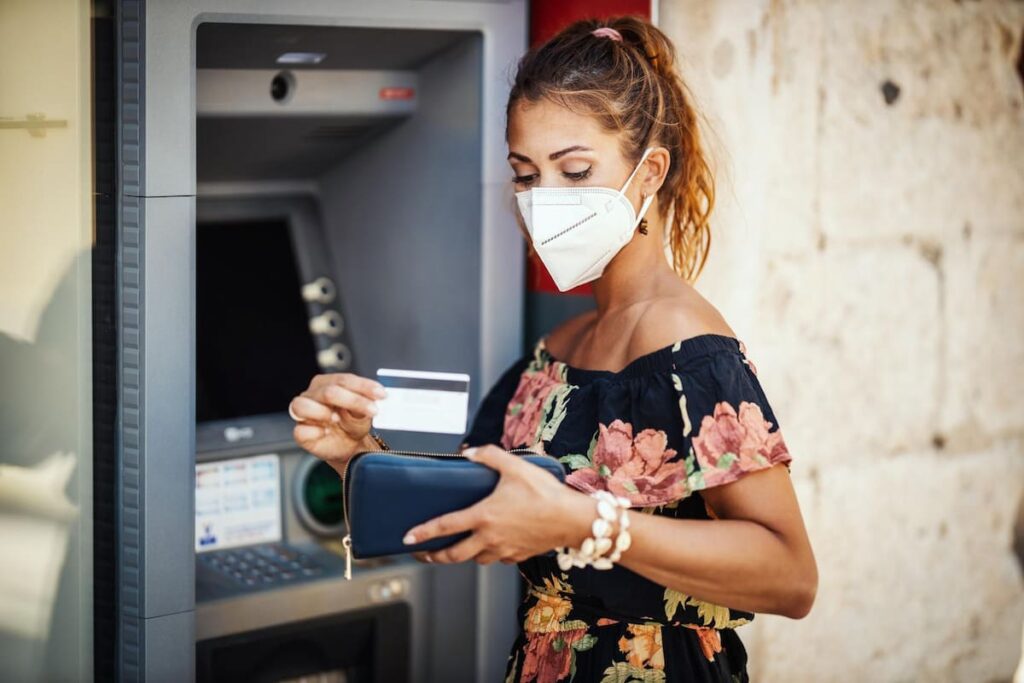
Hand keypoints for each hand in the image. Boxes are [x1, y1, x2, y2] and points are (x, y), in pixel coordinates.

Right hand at [288, 372, 386, 472]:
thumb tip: (377, 398)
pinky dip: (314, 431)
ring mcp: (303, 413)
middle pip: (328, 391)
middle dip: (353, 400)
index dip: (364, 386)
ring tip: (338, 419)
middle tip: (372, 410)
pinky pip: (301, 430)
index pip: (344, 380)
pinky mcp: (301, 432)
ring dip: (323, 412)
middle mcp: (314, 394)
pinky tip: (326, 432)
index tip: (381, 394)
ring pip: (302, 406)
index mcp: (329, 383)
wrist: (349, 446)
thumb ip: (368, 402)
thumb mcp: (365, 411)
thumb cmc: (353, 423)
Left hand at [402, 445, 572, 564]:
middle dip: (434, 557)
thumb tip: (469, 453)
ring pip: (475, 559)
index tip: (407, 539)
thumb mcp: (515, 466)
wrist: (573, 519)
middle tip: (423, 555)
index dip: (423, 534)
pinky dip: (489, 553)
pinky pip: (497, 558)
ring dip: (463, 555)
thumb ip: (489, 456)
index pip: (445, 527)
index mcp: (483, 516)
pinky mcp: (518, 555)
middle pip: (454, 555)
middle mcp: (489, 538)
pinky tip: (491, 544)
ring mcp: (503, 550)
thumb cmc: (545, 493)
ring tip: (457, 548)